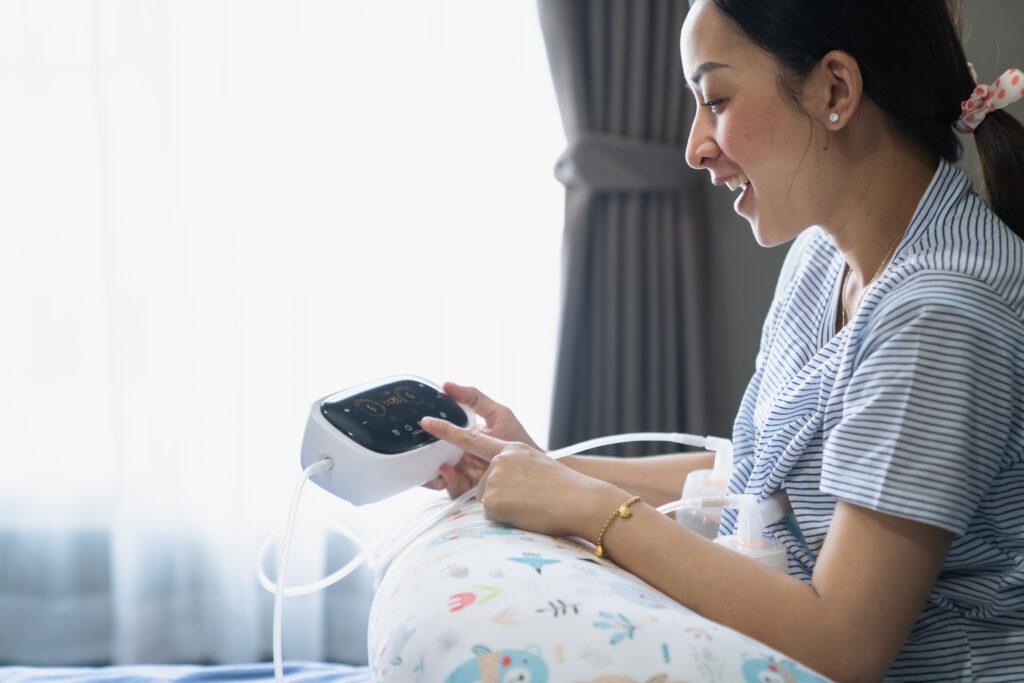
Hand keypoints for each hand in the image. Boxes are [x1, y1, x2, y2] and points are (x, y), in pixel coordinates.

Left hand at [419, 415, 620, 538]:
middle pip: (484, 483)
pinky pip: (490, 514)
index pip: (470, 438)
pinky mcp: (492, 501)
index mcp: (510, 449)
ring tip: (531, 504)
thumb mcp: (536, 465)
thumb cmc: (564, 488)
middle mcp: (498, 462)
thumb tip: (494, 483)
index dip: (446, 430)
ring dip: (505, 507)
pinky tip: (525, 513)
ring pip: (488, 499)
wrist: (580, 501)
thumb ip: (512, 466)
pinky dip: (506, 518)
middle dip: (501, 495)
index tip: (425, 422)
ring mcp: (494, 480)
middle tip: (530, 497)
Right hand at [422, 382, 539, 498]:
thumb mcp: (498, 414)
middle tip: (420, 447)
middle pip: (434, 454)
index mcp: (465, 437)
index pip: (441, 433)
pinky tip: (446, 472)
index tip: (424, 421)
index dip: (431, 429)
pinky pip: (450, 487)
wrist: (536, 468)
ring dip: (430, 470)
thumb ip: (474, 398)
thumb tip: (446, 385)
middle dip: (424, 454)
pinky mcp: (469, 488)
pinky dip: (446, 480)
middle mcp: (460, 455)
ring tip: (435, 464)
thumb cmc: (518, 440)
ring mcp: (463, 472)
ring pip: (437, 473)